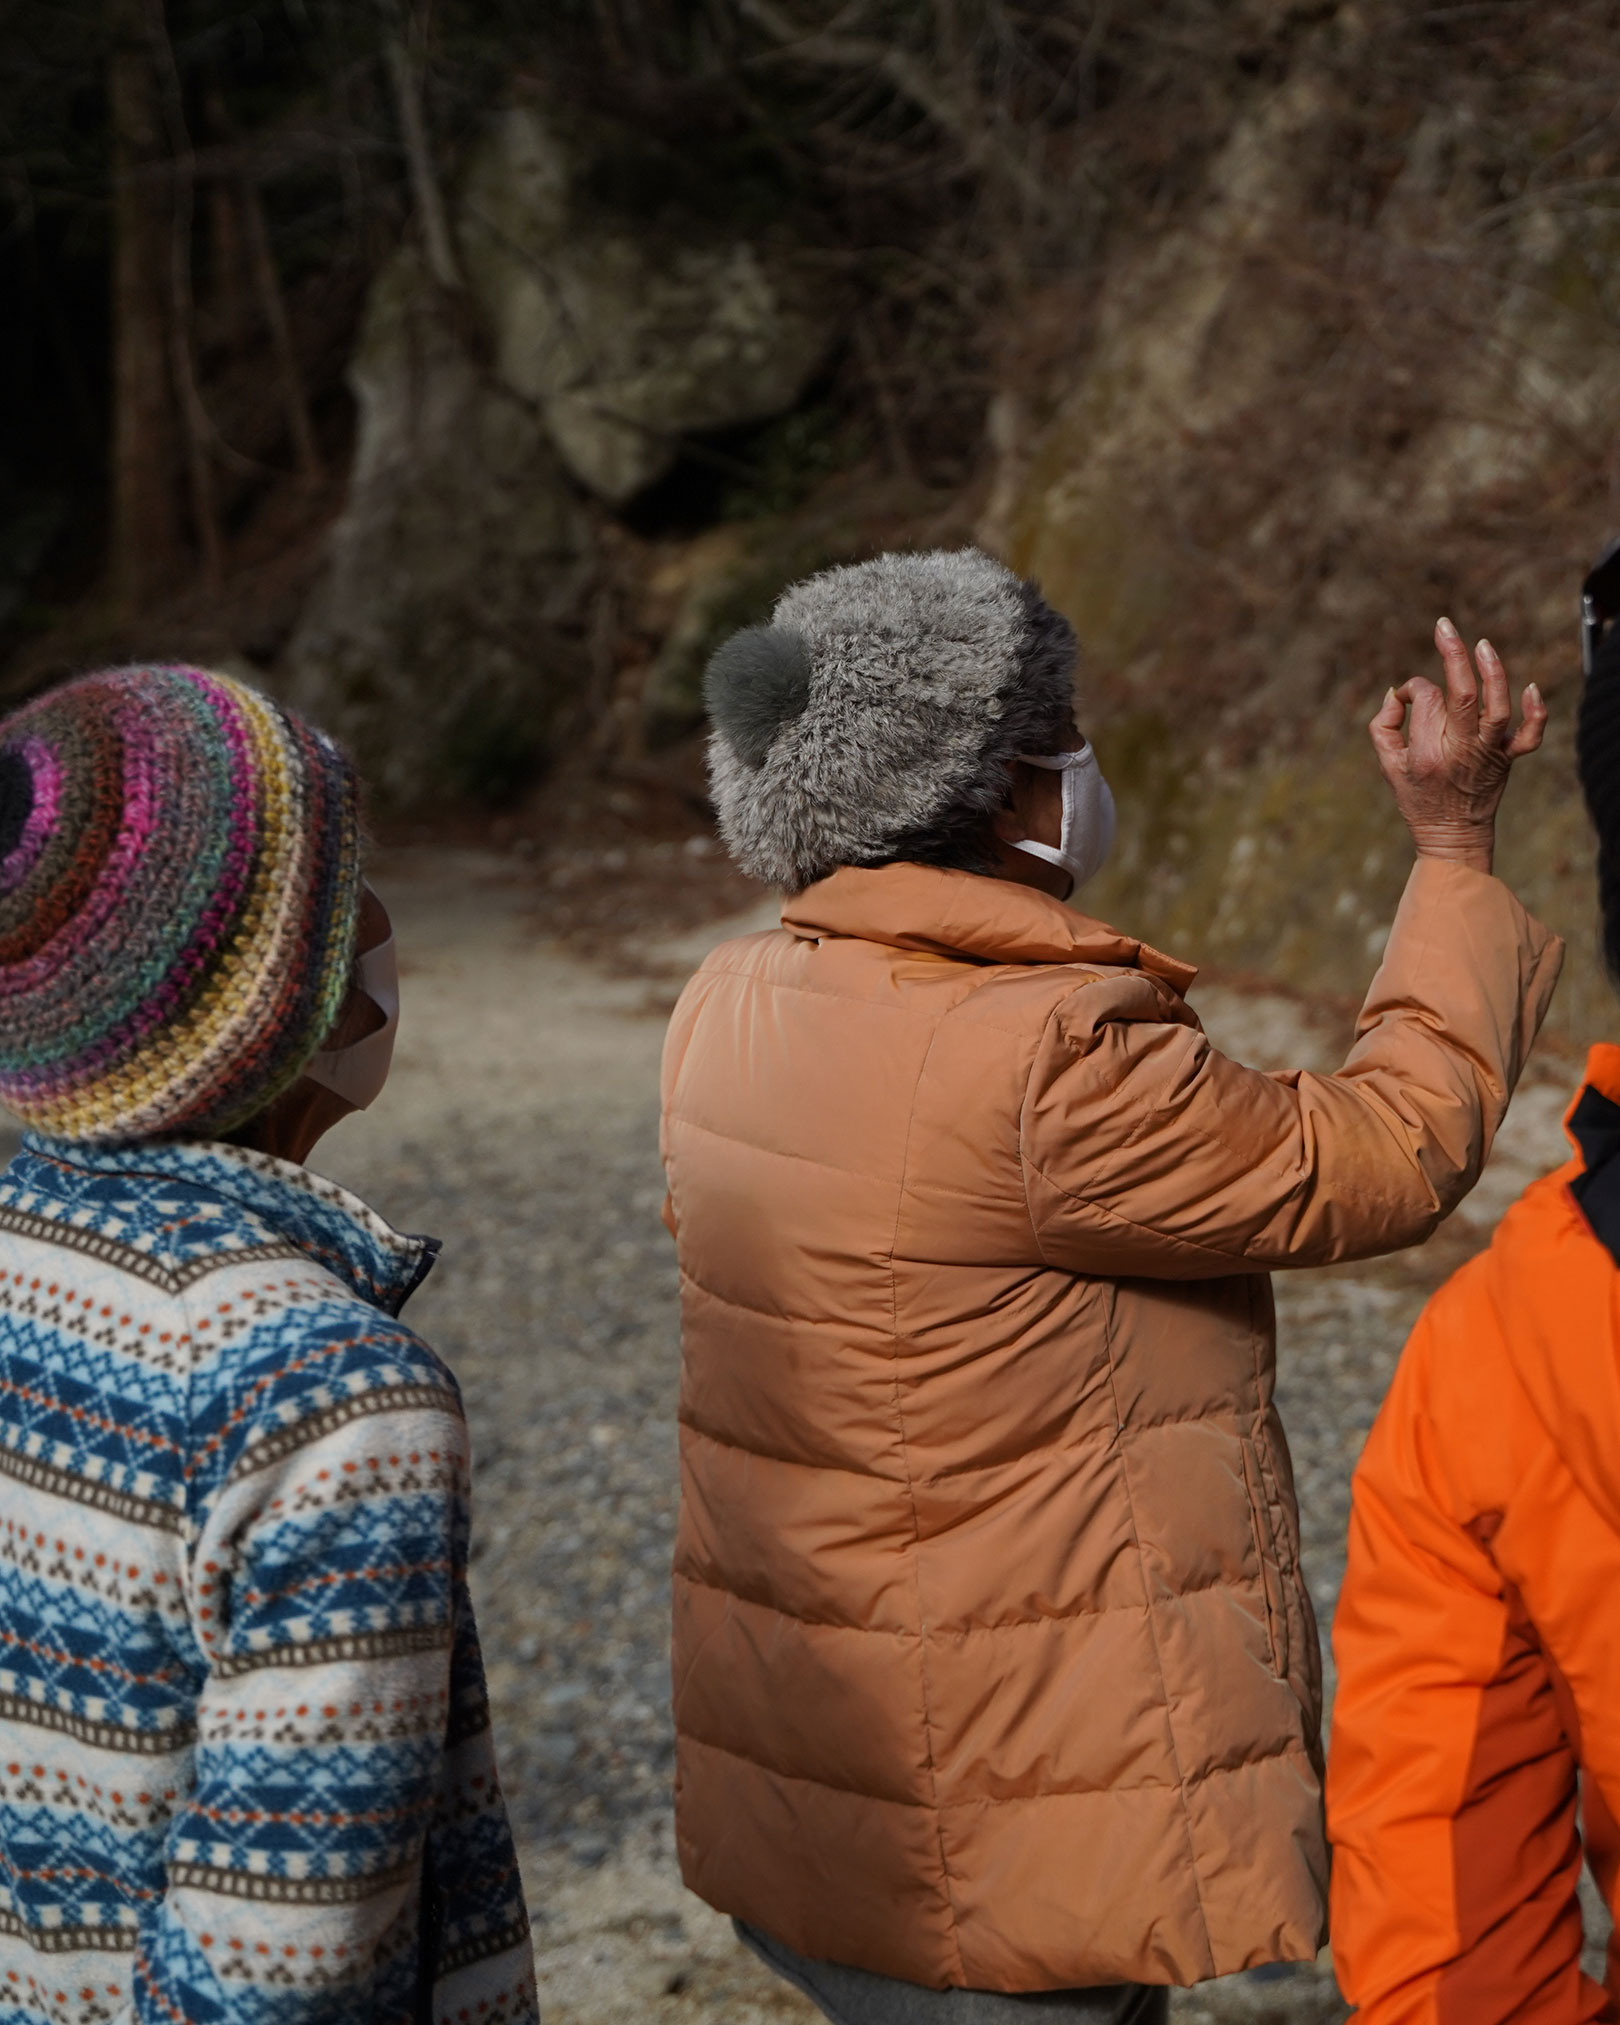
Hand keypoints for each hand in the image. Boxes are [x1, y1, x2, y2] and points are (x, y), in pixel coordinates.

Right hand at [1368, 618, 1545, 873]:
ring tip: (1482, 645)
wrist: (1454, 837)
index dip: (1412, 688)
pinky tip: (1531, 687)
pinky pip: (1530, 735)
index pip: (1424, 699)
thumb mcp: (1388, 767)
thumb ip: (1384, 726)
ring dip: (1492, 673)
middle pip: (1462, 695)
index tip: (1405, 698)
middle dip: (1453, 655)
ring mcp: (1488, 754)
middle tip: (1444, 626)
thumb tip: (1398, 693)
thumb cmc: (1418, 799)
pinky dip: (1536, 712)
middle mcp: (1461, 750)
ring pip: (1496, 707)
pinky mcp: (1508, 758)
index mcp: (1428, 752)